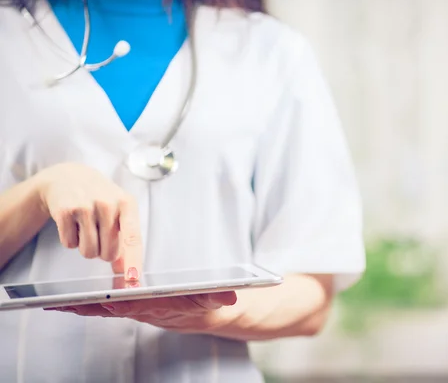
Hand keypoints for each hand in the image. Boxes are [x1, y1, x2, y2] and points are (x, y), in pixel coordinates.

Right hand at [35, 162, 141, 279]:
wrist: (69, 177)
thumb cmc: (100, 198)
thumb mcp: (119, 212)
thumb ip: (125, 240)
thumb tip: (125, 271)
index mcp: (127, 204)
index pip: (133, 238)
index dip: (133, 261)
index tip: (133, 278)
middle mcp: (108, 204)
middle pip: (108, 253)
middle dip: (103, 252)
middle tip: (99, 235)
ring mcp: (85, 206)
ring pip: (88, 252)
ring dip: (87, 248)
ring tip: (86, 227)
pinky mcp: (65, 211)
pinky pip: (70, 245)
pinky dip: (71, 240)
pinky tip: (73, 223)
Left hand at [49, 292, 237, 333]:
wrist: (210, 314)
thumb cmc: (210, 303)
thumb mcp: (217, 298)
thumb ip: (220, 296)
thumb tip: (229, 296)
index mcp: (160, 307)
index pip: (132, 306)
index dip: (112, 304)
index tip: (92, 301)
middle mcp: (145, 311)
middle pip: (110, 310)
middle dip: (84, 307)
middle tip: (56, 303)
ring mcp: (138, 310)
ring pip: (105, 310)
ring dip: (81, 307)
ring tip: (55, 302)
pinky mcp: (135, 306)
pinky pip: (109, 307)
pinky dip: (90, 305)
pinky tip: (74, 301)